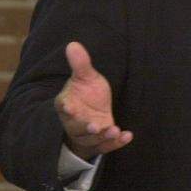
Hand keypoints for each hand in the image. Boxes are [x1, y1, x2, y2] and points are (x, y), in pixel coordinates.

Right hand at [54, 42, 132, 159]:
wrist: (94, 111)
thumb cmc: (86, 93)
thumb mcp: (86, 77)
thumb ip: (81, 64)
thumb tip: (73, 44)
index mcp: (67, 104)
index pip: (63, 107)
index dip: (66, 108)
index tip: (69, 107)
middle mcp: (74, 122)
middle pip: (76, 128)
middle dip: (86, 128)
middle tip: (95, 126)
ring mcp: (87, 134)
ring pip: (91, 140)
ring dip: (103, 137)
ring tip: (114, 130)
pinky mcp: (99, 142)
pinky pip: (106, 146)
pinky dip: (116, 143)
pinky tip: (127, 136)